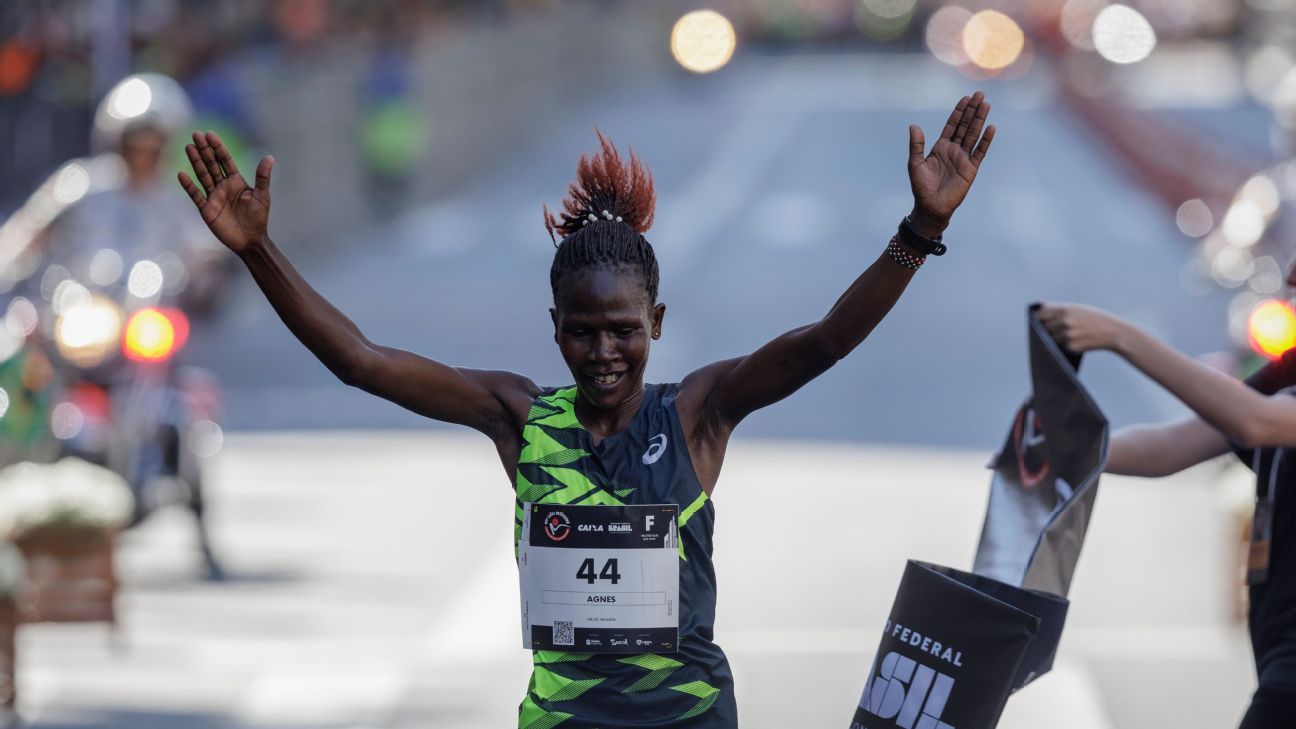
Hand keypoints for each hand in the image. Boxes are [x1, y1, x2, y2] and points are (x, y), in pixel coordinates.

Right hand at [178, 131, 273, 254]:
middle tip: (196, 134)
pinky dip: (189, 186)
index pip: (225, 160)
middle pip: (211, 164)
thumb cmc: (259, 219)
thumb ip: (263, 177)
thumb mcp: (262, 196)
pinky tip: (181, 174)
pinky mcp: (207, 209)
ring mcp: (214, 197)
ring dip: (195, 162)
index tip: (210, 134)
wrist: (250, 241)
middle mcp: (223, 186)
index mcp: (236, 182)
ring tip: (188, 147)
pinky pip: (196, 195)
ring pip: (202, 175)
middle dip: (204, 150)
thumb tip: (270, 157)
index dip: (218, 147)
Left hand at [907, 92, 995, 235]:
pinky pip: (980, 152)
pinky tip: (991, 128)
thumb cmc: (921, 187)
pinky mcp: (971, 168)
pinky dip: (985, 140)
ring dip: (979, 120)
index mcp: (940, 147)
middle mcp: (953, 150)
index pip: (952, 125)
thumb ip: (916, 145)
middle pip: (965, 126)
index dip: (958, 112)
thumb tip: (913, 126)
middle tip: (980, 94)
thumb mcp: (915, 163)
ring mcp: (963, 158)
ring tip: (986, 104)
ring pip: (973, 134)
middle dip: (972, 110)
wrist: (931, 206)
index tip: (965, 98)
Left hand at [1037, 303, 1127, 353]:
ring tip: (1068, 336)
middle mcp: (1063, 321)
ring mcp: (1066, 335)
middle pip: (1043, 328)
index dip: (1037, 319)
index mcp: (1064, 309)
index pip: (1040, 314)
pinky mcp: (1070, 346)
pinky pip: (1060, 347)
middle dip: (1046, 330)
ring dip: (1055, 339)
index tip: (1037, 322)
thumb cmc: (1094, 318)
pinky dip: (1064, 346)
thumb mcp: (1077, 308)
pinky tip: (1075, 342)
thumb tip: (1039, 307)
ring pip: (1050, 339)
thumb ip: (1058, 309)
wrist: (1112, 332)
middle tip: (1053, 331)